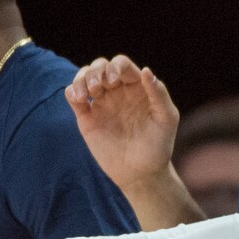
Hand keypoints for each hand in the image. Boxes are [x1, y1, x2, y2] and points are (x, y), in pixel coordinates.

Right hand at [66, 56, 179, 193]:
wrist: (142, 173)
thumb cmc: (159, 145)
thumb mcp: (166, 119)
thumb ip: (159, 94)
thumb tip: (145, 70)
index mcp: (137, 87)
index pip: (122, 65)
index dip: (116, 66)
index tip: (115, 80)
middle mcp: (117, 92)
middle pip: (100, 67)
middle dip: (96, 71)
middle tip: (98, 88)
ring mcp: (101, 103)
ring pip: (84, 77)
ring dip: (82, 79)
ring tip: (85, 95)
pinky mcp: (87, 118)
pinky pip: (73, 97)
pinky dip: (71, 91)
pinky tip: (79, 100)